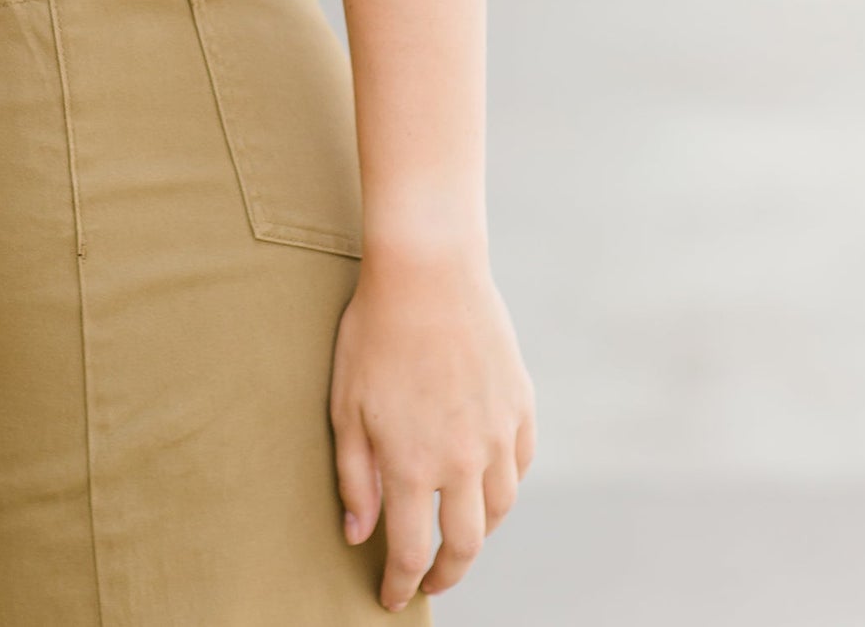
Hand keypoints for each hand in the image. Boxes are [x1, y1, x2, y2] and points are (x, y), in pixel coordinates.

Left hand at [330, 246, 535, 610]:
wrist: (428, 270)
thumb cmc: (375, 332)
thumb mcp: (345, 405)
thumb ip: (353, 476)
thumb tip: (359, 535)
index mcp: (412, 464)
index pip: (412, 552)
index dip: (401, 584)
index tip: (390, 598)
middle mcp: (462, 459)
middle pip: (464, 545)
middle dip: (445, 574)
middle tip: (430, 582)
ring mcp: (497, 433)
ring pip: (498, 510)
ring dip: (476, 532)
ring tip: (456, 534)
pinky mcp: (519, 405)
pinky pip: (519, 466)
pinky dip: (504, 486)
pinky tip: (487, 484)